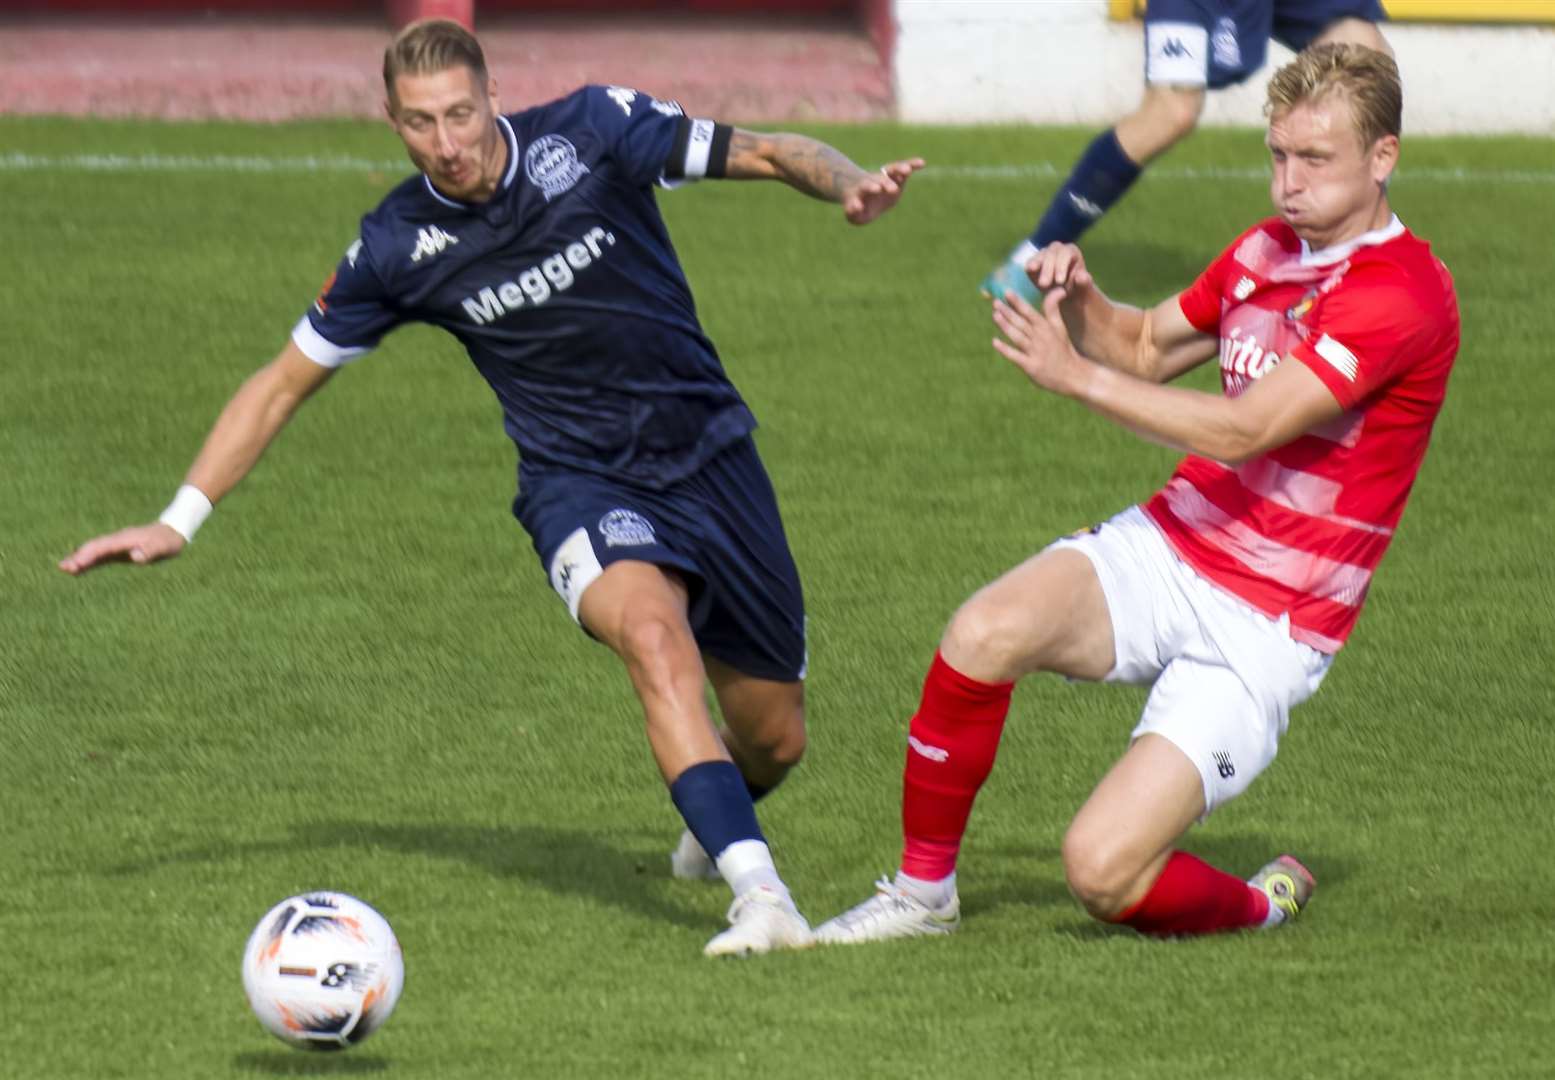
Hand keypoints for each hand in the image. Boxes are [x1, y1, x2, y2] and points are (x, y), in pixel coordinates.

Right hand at [58, 523, 185, 575]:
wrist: (173, 531)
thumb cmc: (168, 541)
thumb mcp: (164, 547)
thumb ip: (151, 551)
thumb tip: (136, 556)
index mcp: (126, 539)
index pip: (103, 547)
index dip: (90, 555)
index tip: (77, 563)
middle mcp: (118, 540)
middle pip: (94, 547)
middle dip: (79, 556)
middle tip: (64, 567)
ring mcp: (117, 545)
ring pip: (95, 551)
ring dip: (80, 559)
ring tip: (64, 568)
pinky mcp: (119, 551)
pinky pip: (101, 556)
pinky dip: (89, 562)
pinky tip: (79, 569)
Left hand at [842, 158, 924, 223]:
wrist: (861, 194)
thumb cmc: (856, 207)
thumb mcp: (853, 214)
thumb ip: (853, 211)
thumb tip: (856, 207)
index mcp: (863, 190)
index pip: (866, 187)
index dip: (870, 187)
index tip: (877, 189)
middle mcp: (874, 181)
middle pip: (879, 179)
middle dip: (886, 183)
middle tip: (893, 189)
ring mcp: (886, 178)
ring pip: (891, 170)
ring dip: (899, 169)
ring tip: (907, 170)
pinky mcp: (896, 178)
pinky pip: (904, 169)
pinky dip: (912, 165)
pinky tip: (921, 163)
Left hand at [991, 289, 1088, 396]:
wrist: (1073, 375)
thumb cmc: (1063, 350)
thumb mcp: (1060, 327)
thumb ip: (1054, 309)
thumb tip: (1059, 289)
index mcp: (1046, 327)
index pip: (1030, 312)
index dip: (1018, 301)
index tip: (1007, 291)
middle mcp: (1041, 338)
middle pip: (1021, 323)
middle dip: (1008, 312)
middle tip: (995, 302)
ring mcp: (1036, 352)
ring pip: (1018, 336)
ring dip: (1006, 326)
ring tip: (995, 315)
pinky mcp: (1031, 367)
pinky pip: (1016, 356)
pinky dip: (1005, 349)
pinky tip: (995, 342)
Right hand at [1025, 242, 1092, 295]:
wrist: (1064, 295)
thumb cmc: (1076, 290)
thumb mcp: (1083, 288)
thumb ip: (1084, 282)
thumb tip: (1081, 276)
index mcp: (1071, 251)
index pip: (1066, 253)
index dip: (1062, 266)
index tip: (1059, 282)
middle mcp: (1057, 249)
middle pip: (1051, 253)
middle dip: (1047, 269)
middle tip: (1045, 285)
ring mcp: (1044, 255)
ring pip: (1039, 257)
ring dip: (1037, 268)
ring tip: (1036, 280)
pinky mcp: (1034, 263)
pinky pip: (1030, 262)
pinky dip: (1029, 267)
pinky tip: (1029, 272)